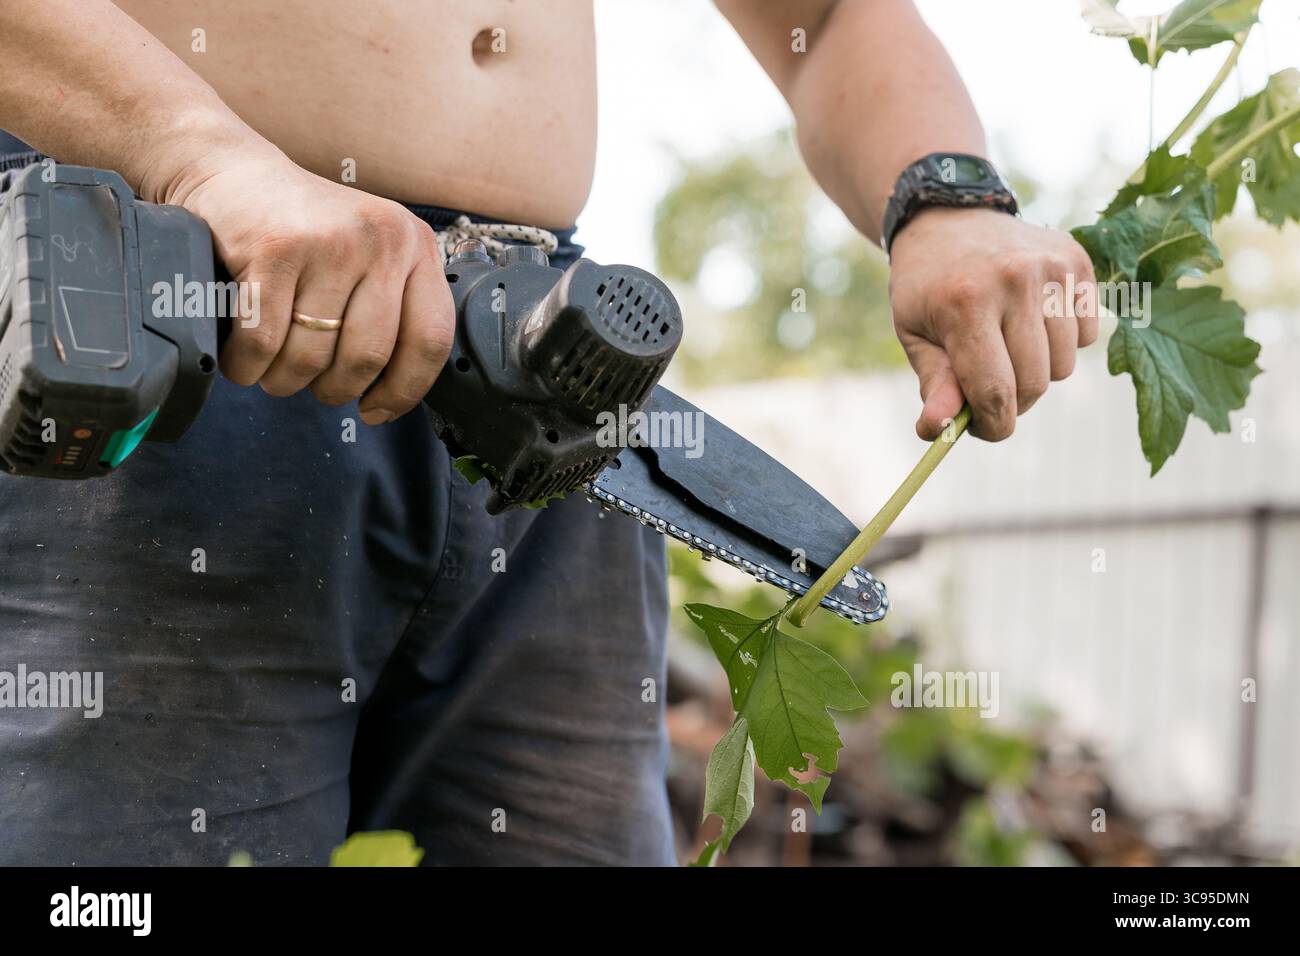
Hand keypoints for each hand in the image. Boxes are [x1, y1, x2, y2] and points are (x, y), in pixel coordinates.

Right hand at [172, 149, 453, 424]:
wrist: (227, 170)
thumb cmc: (301, 230)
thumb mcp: (367, 255)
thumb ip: (391, 309)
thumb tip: (392, 394)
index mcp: (415, 247)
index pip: (431, 340)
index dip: (405, 390)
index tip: (378, 410)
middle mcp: (382, 240)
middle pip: (368, 357)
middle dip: (334, 389)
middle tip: (314, 385)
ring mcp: (329, 242)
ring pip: (312, 357)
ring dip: (284, 380)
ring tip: (273, 368)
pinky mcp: (274, 249)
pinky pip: (263, 343)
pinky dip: (246, 365)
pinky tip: (241, 357)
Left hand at [887, 207, 1098, 441]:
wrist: (949, 219)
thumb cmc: (928, 287)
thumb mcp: (915, 334)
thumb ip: (934, 384)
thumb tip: (936, 431)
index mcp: (967, 302)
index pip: (995, 390)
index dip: (992, 424)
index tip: (984, 428)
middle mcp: (1015, 280)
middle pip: (1034, 384)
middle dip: (1012, 402)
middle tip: (989, 387)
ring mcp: (1052, 267)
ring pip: (1063, 366)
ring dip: (1038, 373)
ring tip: (1007, 348)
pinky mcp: (1079, 261)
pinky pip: (1087, 336)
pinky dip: (1063, 344)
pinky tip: (1033, 322)